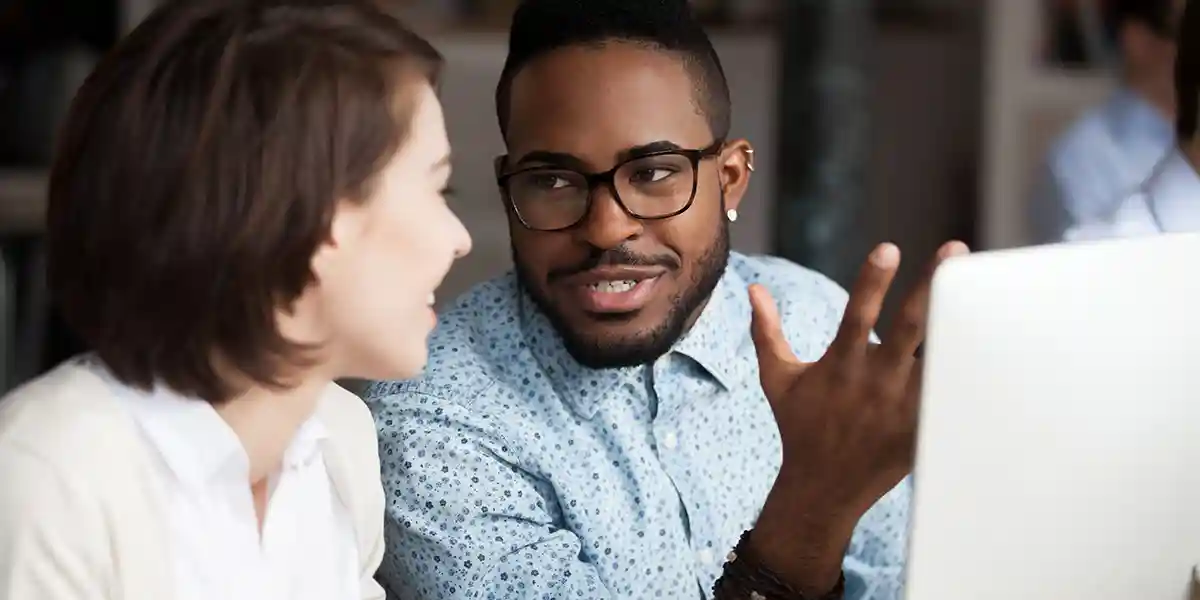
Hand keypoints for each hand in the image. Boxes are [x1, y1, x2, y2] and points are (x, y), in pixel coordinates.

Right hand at [743, 241, 967, 593]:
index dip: (872, 281)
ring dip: (960, 322)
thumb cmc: (800, 426)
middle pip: (911, 326)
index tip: (889, 248)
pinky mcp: (923, 425)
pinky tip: (998, 341)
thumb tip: (753, 289)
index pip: (857, 314)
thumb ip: (767, 331)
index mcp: (841, 364)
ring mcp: (904, 404)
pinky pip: (951, 391)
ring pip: (939, 355)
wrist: (824, 486)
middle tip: (955, 248)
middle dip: (931, 286)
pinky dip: (969, 368)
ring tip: (987, 289)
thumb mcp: (777, 378)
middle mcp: (876, 380)